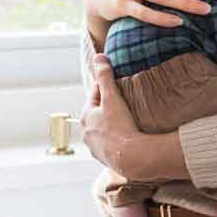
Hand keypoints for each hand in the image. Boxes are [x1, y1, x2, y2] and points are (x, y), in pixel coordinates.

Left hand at [81, 56, 188, 182]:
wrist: (130, 158)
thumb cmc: (120, 126)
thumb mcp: (112, 97)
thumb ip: (106, 76)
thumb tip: (99, 57)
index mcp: (85, 116)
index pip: (96, 95)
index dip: (109, 88)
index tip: (121, 87)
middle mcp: (86, 133)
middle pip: (99, 113)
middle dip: (110, 107)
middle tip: (126, 104)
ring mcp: (94, 147)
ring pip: (104, 129)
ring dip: (113, 125)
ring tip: (128, 122)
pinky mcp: (104, 159)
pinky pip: (110, 144)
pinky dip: (117, 140)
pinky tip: (127, 138)